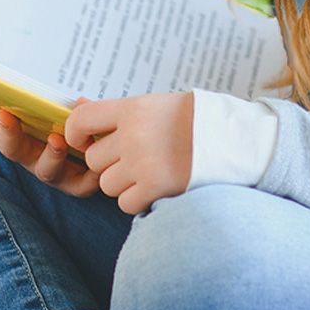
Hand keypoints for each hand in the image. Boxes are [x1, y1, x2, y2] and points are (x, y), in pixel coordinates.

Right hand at [0, 99, 101, 199]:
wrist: (97, 155)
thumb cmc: (69, 124)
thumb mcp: (59, 107)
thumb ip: (62, 103)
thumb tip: (79, 102)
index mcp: (15, 134)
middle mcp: (28, 155)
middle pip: (10, 148)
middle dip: (7, 132)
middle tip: (6, 114)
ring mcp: (50, 171)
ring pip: (45, 169)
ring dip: (50, 155)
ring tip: (56, 139)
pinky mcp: (76, 185)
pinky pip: (80, 185)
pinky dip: (88, 176)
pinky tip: (95, 162)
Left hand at [64, 92, 195, 213]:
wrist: (235, 139)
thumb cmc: (192, 122)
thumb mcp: (153, 105)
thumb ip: (115, 112)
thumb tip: (76, 105)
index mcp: (132, 109)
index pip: (81, 119)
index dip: (75, 133)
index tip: (84, 140)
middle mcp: (133, 135)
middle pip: (94, 159)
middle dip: (109, 164)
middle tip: (134, 160)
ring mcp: (143, 162)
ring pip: (107, 184)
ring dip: (123, 184)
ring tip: (148, 173)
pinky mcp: (156, 187)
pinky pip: (125, 204)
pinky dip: (137, 202)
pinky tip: (155, 189)